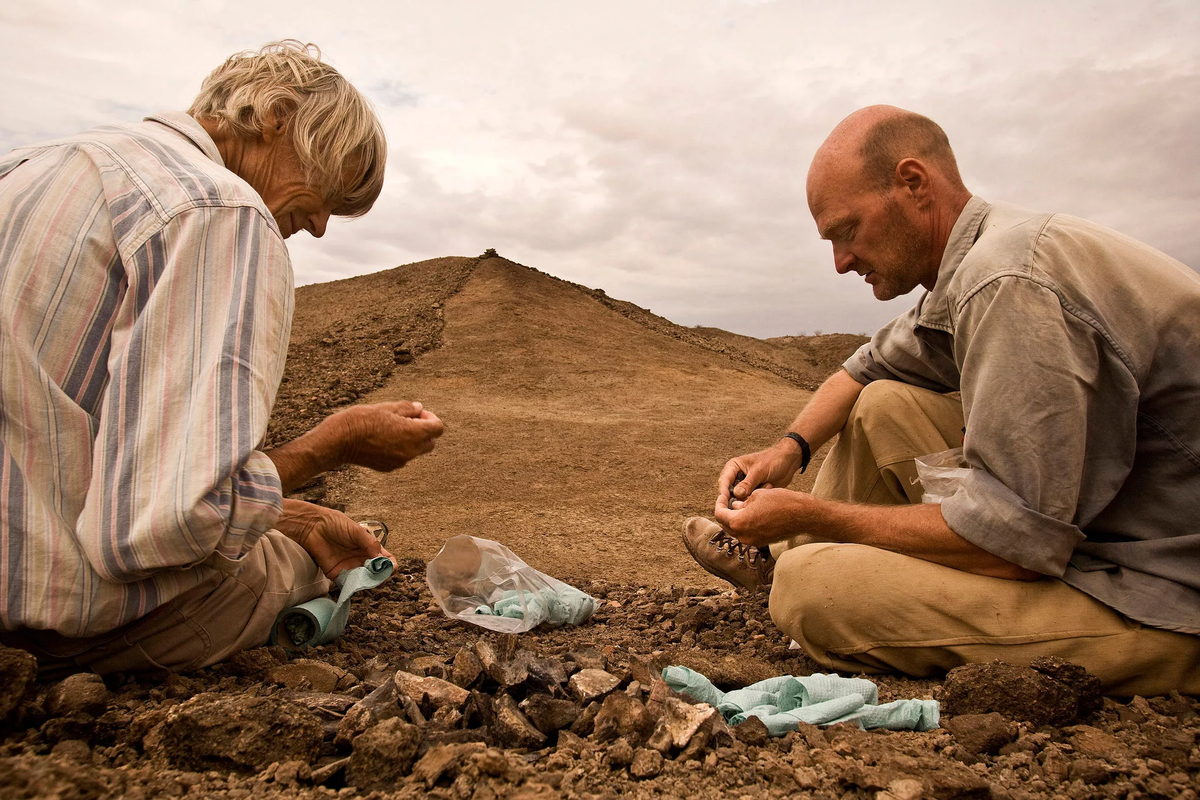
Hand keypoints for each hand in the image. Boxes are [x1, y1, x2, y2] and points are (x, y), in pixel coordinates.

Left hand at [275, 499, 395, 578]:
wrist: (312, 527)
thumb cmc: (336, 524)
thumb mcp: (357, 531)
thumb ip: (370, 543)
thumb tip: (380, 558)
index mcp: (369, 548)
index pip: (386, 560)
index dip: (390, 565)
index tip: (390, 568)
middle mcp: (362, 560)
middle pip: (377, 574)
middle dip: (381, 577)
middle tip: (379, 577)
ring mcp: (350, 568)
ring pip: (364, 582)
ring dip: (368, 584)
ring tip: (367, 581)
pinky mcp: (337, 575)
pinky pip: (348, 585)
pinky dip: (354, 588)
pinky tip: (356, 585)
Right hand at [329, 401, 444, 470]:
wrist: (340, 440)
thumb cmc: (363, 420)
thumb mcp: (387, 407)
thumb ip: (408, 408)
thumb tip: (419, 408)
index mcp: (414, 434)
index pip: (438, 428)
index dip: (430, 417)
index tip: (417, 413)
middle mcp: (411, 451)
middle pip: (430, 442)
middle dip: (424, 431)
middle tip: (407, 420)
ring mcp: (400, 461)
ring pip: (416, 451)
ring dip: (411, 440)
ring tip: (392, 429)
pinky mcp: (389, 467)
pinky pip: (402, 457)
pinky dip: (399, 449)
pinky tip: (382, 440)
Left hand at [713, 486, 809, 548]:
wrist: (803, 515)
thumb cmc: (781, 502)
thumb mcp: (756, 495)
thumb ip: (741, 502)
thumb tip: (734, 506)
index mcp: (739, 522)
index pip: (719, 514)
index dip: (719, 503)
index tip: (723, 496)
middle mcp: (743, 536)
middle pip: (726, 524)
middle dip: (725, 512)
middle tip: (729, 500)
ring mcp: (753, 541)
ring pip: (736, 530)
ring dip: (735, 518)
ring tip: (742, 505)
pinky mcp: (761, 542)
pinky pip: (747, 533)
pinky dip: (745, 524)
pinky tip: (752, 513)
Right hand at [717, 439, 803, 506]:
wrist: (788, 463)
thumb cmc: (773, 461)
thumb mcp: (760, 471)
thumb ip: (748, 483)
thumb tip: (736, 494)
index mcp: (733, 467)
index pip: (724, 481)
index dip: (724, 493)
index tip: (726, 503)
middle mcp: (736, 477)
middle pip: (729, 493)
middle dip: (736, 499)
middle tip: (746, 504)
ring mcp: (743, 486)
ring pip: (738, 499)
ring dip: (747, 500)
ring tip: (761, 493)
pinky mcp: (751, 492)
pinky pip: (748, 501)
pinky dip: (754, 501)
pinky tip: (765, 493)